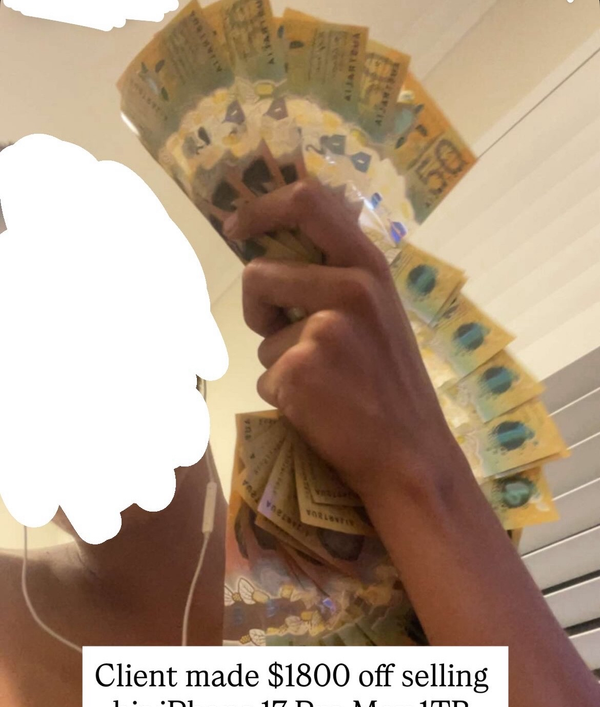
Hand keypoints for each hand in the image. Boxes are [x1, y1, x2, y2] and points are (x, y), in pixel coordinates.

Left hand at [225, 180, 461, 505]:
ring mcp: (322, 330)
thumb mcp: (382, 315)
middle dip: (256, 309)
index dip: (261, 208)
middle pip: (258, 275)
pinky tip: (320, 410)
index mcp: (370, 268)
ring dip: (279, 362)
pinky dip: (283, 397)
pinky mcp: (298, 371)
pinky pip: (265, 377)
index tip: (236, 227)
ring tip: (325, 386)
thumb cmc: (394, 390)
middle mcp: (349, 289)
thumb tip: (284, 253)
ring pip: (262, 336)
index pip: (309, 202)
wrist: (410, 456)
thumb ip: (344, 280)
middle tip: (280, 336)